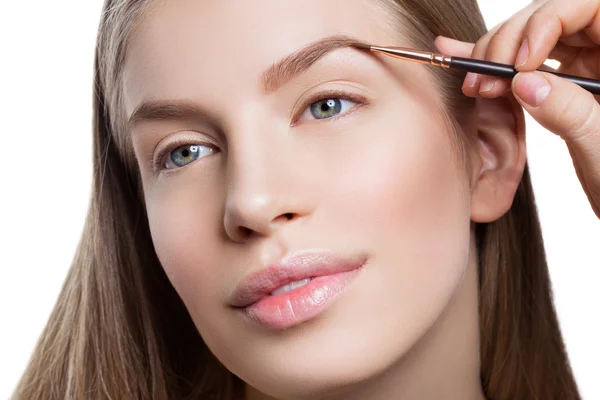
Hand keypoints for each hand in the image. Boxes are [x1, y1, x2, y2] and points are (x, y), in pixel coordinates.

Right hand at [434, 0, 599, 218]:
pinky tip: (463, 59)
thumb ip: (570, 112)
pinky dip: (493, 65)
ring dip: (495, 56)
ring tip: (474, 83)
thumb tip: (523, 82)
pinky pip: (526, 64)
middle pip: (550, 19)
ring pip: (531, 38)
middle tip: (485, 80)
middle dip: (509, 43)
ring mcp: (585, 67)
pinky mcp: (565, 84)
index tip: (520, 63)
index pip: (586, 6)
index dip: (546, 23)